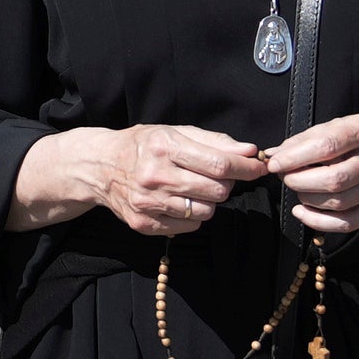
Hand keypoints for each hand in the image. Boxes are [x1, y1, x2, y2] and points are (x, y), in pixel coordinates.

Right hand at [94, 121, 266, 239]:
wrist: (100, 167)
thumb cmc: (143, 146)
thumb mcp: (175, 132)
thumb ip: (215, 141)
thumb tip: (249, 151)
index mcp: (164, 146)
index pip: (219, 164)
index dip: (245, 168)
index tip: (258, 167)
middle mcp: (155, 176)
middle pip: (217, 191)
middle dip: (227, 184)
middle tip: (218, 176)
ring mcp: (149, 203)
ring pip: (206, 211)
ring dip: (209, 201)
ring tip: (194, 188)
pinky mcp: (145, 224)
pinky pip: (189, 226)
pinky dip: (192, 215)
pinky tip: (179, 201)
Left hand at [261, 113, 358, 236]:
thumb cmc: (356, 138)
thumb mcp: (334, 127)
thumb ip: (303, 141)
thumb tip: (273, 156)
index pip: (327, 146)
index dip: (295, 158)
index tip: (274, 164)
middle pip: (334, 179)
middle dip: (300, 181)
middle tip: (285, 178)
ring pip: (338, 202)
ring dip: (307, 199)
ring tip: (298, 189)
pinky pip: (347, 223)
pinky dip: (318, 222)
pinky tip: (302, 211)